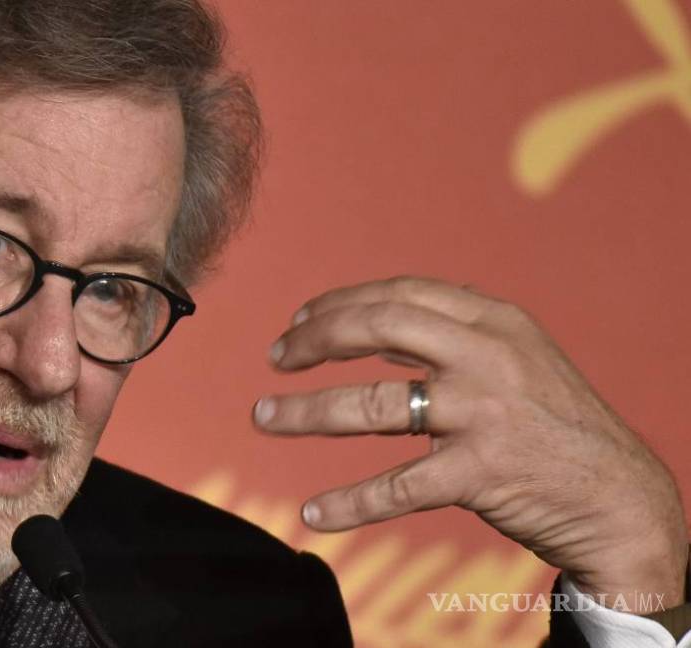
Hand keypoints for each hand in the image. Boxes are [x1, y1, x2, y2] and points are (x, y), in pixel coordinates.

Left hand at [253, 277, 687, 611]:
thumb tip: (368, 328)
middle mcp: (488, 354)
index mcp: (494, 319)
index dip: (339, 304)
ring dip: (306, 413)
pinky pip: (397, 487)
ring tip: (263, 418)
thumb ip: (448, 338)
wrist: (618, 495)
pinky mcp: (481, 471)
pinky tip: (314, 514)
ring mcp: (484, 411)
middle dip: (316, 339)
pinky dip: (349, 503)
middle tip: (276, 359)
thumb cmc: (553, 423)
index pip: (399, 293)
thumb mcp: (514, 357)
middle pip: (380, 326)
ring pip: (372, 404)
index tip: (299, 323)